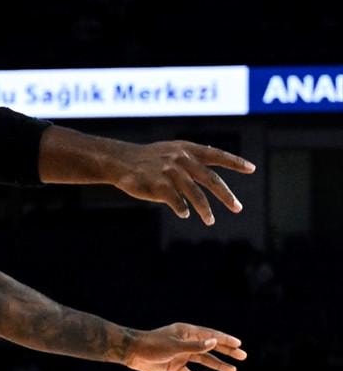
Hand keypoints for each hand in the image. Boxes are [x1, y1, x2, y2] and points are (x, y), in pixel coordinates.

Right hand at [112, 141, 254, 224]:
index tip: (251, 168)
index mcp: (186, 149)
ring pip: (195, 194)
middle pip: (210, 179)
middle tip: (238, 208)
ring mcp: (170, 172)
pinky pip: (176, 201)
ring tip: (210, 220)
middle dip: (226, 195)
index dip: (234, 161)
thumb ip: (192, 159)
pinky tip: (184, 213)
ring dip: (205, 209)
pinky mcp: (158, 185)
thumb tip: (212, 166)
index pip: (216, 154)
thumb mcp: (171, 151)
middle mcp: (181, 159)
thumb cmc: (147, 158)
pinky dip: (182, 208)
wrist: (119, 161)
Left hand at [123, 322, 245, 370]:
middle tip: (243, 356)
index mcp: (186, 332)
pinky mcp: (174, 365)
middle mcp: (185, 342)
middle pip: (210, 347)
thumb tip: (214, 342)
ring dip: (217, 365)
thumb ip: (194, 346)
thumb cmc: (152, 345)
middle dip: (226, 351)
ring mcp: (180, 354)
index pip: (210, 335)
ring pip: (203, 360)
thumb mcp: (174, 346)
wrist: (132, 353)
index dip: (225, 340)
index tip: (239, 344)